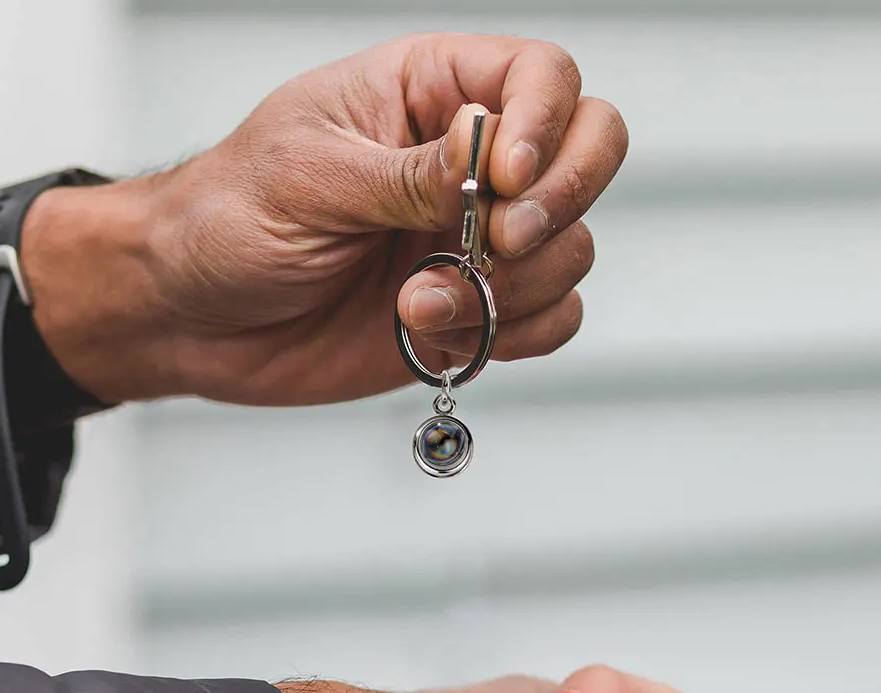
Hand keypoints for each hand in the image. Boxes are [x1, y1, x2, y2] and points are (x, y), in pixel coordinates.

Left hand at [21, 34, 626, 405]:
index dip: (548, 124)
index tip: (507, 181)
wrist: (199, 317)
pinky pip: (550, 320)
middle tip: (498, 245)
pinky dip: (514, 335)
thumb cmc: (231, 220)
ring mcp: (478, 242)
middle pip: (590, 153)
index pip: (541, 78)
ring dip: (510, 290)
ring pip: (572, 250)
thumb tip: (491, 154)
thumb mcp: (308, 177)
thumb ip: (407, 173)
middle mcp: (469, 166)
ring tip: (417, 303)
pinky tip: (437, 334)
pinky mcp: (476, 310)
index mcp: (426, 95)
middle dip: (559, 206)